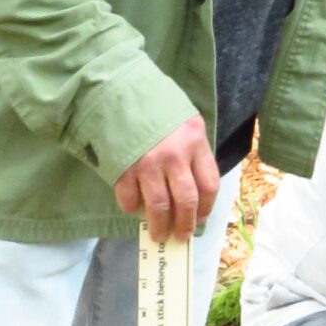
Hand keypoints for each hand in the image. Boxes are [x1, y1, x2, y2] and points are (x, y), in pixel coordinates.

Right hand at [114, 115, 219, 240]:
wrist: (116, 89)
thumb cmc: (154, 104)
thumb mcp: (184, 120)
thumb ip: (192, 150)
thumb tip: (192, 189)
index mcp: (194, 141)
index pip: (209, 185)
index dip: (206, 208)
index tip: (200, 219)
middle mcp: (174, 155)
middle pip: (186, 201)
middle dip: (184, 224)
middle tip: (181, 236)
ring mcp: (147, 162)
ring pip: (159, 206)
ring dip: (159, 225)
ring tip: (158, 234)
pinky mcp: (123, 167)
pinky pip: (129, 198)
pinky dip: (131, 208)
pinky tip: (133, 209)